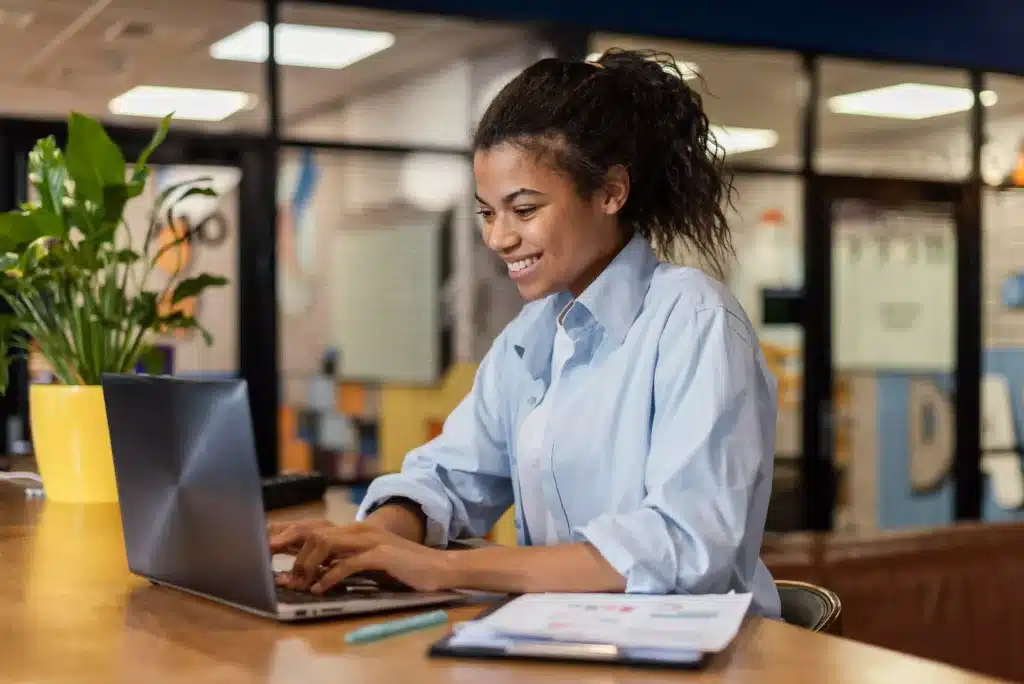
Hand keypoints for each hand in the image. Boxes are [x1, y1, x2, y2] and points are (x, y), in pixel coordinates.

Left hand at [276, 521, 457, 593]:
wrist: (440, 568)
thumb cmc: (405, 569)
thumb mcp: (369, 563)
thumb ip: (345, 563)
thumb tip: (316, 573)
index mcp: (356, 530)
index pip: (316, 528)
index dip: (291, 537)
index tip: (271, 551)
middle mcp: (361, 529)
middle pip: (314, 533)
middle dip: (293, 554)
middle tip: (283, 577)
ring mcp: (371, 540)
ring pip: (326, 544)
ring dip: (308, 566)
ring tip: (300, 585)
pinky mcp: (381, 554)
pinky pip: (347, 564)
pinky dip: (329, 577)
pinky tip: (321, 589)